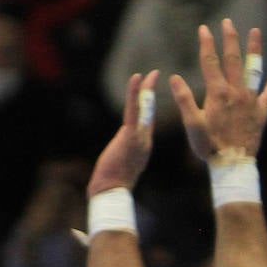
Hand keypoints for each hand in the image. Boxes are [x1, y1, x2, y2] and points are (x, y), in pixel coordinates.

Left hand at [86, 70, 159, 196]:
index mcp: (142, 147)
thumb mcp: (120, 167)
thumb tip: (116, 155)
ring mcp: (139, 137)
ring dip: (146, 89)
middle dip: (150, 93)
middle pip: (149, 111)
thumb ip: (122, 156)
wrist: (112, 192)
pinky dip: (134, 93)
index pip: (147, 122)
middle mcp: (144, 140)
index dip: (149, 106)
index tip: (149, 94)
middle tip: (154, 75)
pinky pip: (134, 110)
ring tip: (150, 74)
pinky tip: (137, 78)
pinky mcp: (130, 135)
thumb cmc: (112, 185)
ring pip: (144, 109)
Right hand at [169, 19, 266, 161]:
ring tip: (255, 31)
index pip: (210, 63)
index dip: (206, 44)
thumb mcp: (191, 124)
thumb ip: (184, 100)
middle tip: (227, 22)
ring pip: (253, 69)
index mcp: (218, 94)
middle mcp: (236, 92)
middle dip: (229, 39)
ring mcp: (251, 100)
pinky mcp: (261, 111)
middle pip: (233, 59)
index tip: (204, 29)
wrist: (233, 163)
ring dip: (254, 49)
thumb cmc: (209, 147)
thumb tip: (174, 78)